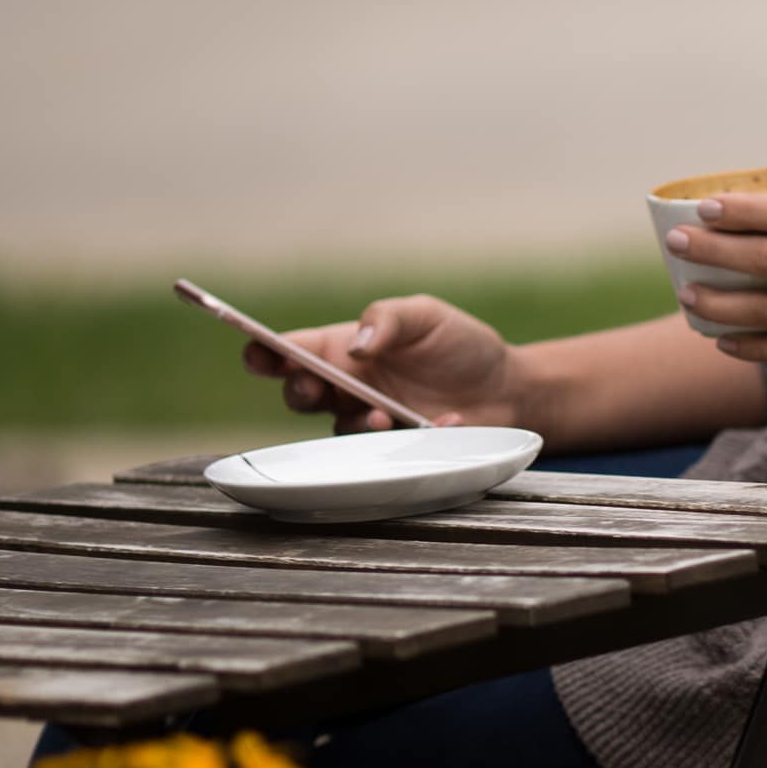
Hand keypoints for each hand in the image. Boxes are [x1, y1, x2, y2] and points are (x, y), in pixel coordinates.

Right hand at [242, 294, 512, 432]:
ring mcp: (370, 420)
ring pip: (338, 429)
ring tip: (384, 413)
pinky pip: (386, 451)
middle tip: (316, 387)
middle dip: (299, 390)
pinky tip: (446, 420)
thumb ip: (388, 319)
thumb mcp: (426, 315)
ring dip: (355, 421)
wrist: (506, 388)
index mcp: (344, 348)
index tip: (259, 354)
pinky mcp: (397, 448)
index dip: (265, 352)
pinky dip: (413, 435)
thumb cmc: (460, 345)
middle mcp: (349, 386)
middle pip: (299, 394)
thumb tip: (357, 345)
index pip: (292, 350)